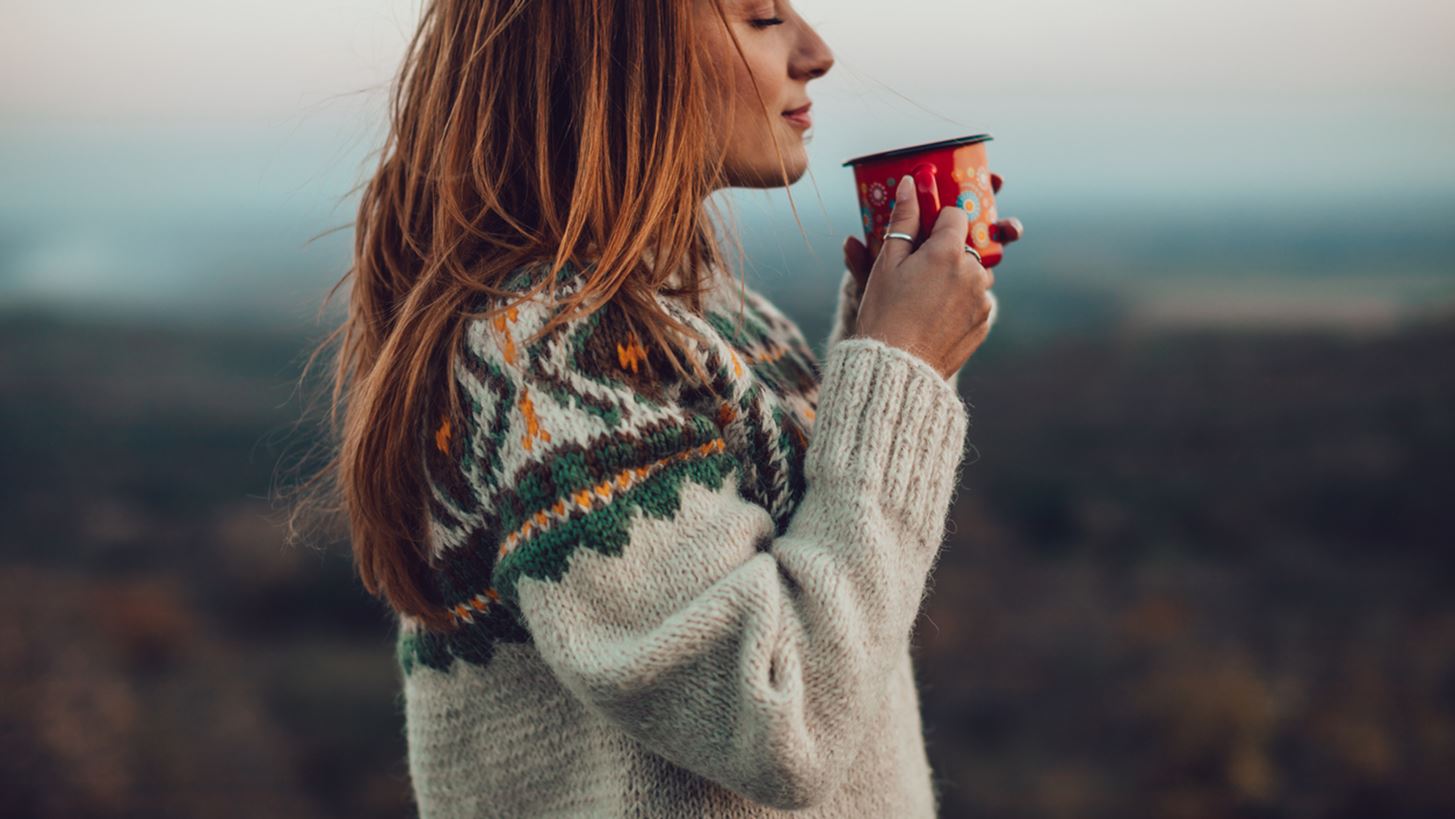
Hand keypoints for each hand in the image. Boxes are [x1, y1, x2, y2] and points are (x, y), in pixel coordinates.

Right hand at [852, 176, 996, 379]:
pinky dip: (960, 303)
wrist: (897, 366)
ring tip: (924, 299)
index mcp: (948, 251)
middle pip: (965, 245)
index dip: (936, 222)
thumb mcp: (887, 263)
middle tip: (917, 273)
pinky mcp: (984, 322)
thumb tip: (911, 183)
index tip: (922, 235)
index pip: (955, 215)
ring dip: (955, 277)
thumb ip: (903, 219)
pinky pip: (975, 301)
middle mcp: (973, 271)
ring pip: (972, 273)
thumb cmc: (885, 312)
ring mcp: (982, 299)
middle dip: (945, 252)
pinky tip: (935, 317)